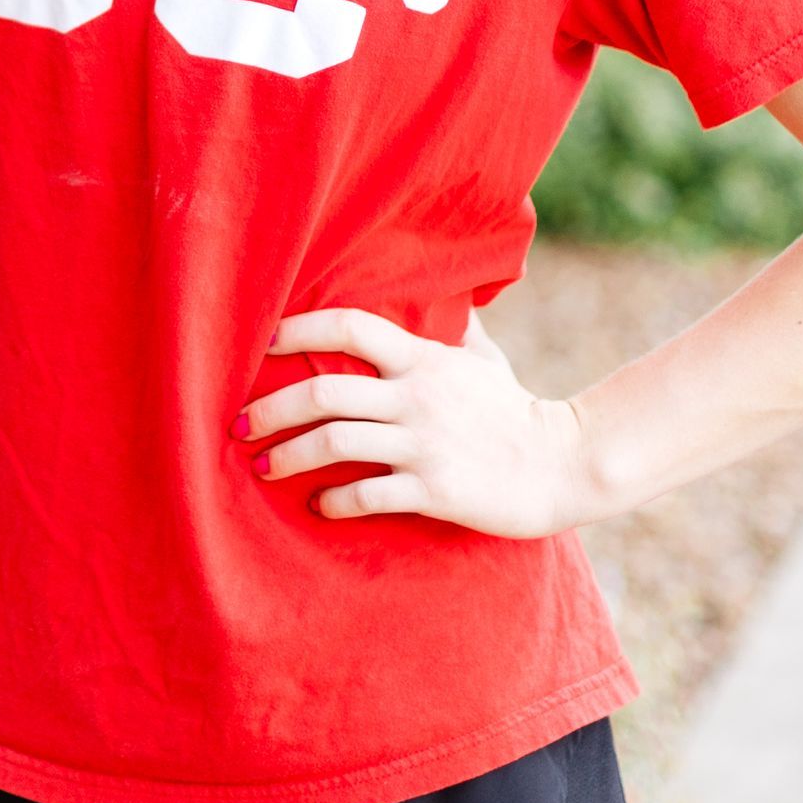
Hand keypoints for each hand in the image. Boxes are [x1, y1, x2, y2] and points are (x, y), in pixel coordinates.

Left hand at [240, 304, 600, 538]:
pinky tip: (317, 506)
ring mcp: (423, 444)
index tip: (261, 342)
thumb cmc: (517, 412)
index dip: (299, 328)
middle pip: (324, 392)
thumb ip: (456, 329)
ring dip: (287, 456)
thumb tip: (449, 295)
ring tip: (263, 467)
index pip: (350, 326)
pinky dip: (332, 502)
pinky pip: (366, 495)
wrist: (563, 465)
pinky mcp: (433, 490)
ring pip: (334, 443)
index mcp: (423, 359)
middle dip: (271, 408)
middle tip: (239, 423)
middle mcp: (416, 397)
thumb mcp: (485, 360)